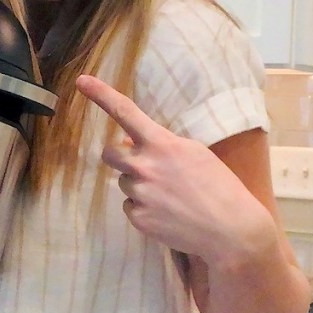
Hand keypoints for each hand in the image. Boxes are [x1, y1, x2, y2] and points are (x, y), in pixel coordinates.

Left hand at [74, 74, 272, 263]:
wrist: (231, 230)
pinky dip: (144, 208)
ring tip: (169, 195)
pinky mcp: (138, 218)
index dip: (101, 94)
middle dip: (121, 156)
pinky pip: (130, 206)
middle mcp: (144, 166)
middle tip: (144, 165)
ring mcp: (139, 194)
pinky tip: (168, 213)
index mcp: (161, 144)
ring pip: (124, 182)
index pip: (125, 112)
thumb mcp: (193, 153)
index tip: (81, 81)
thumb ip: (161, 145)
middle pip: (110, 153)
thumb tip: (130, 142)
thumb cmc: (219, 186)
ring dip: (139, 184)